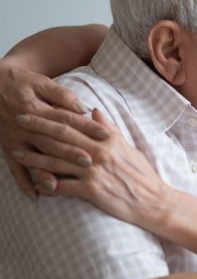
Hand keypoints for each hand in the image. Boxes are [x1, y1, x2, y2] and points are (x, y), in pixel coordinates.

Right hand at [0, 63, 108, 197]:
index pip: (66, 120)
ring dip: (46, 173)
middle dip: (70, 153)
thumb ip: (61, 94)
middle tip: (90, 162)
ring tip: (60, 185)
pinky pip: (14, 168)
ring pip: (33, 159)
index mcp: (36, 109)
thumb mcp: (39, 82)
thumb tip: (83, 108)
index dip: (86, 127)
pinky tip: (36, 196)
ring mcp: (15, 140)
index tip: (106, 135)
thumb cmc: (18, 82)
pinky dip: (23, 183)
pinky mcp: (7, 149)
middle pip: (51, 142)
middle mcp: (25, 128)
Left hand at [11, 109, 168, 226]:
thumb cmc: (141, 174)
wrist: (152, 200)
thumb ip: (108, 129)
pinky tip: (33, 183)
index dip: (52, 116)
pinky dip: (46, 185)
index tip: (34, 110)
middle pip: (61, 138)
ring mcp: (94, 172)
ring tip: (16, 152)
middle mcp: (99, 153)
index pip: (74, 124)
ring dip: (34, 157)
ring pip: (57, 161)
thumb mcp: (127, 147)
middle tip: (17, 121)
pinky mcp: (91, 190)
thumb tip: (94, 111)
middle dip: (37, 129)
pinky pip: (63, 187)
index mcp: (107, 140)